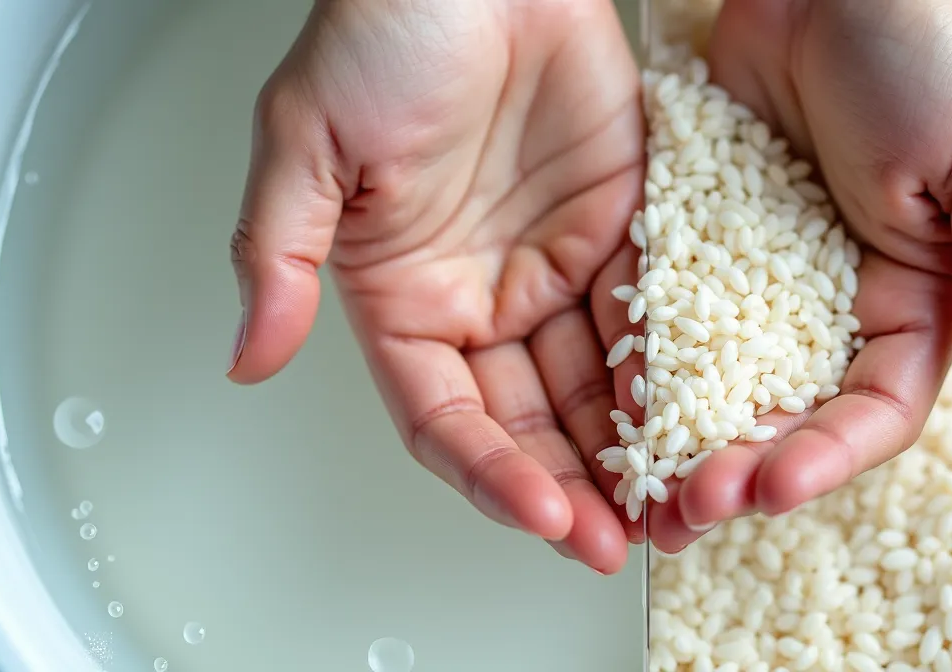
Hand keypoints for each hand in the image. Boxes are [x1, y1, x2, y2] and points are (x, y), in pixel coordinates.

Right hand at [225, 0, 644, 573]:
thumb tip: (246, 358)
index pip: (447, 417)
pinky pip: (652, 315)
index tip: (543, 514)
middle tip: (621, 540)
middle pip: (529, 422)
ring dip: (632, 450)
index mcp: (405, 298)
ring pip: (597, 385)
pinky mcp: (623, 230)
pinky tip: (706, 413)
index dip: (492, 473)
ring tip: (675, 502)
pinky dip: (676, 369)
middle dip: (574, 488)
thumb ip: (276, 254)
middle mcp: (482, 297)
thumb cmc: (388, 27)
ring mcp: (556, 269)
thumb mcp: (305, 141)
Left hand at [622, 0, 951, 551]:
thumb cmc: (925, 49)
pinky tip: (603, 402)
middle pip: (789, 415)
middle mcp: (835, 307)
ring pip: (720, 384)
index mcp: (915, 301)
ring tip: (633, 487)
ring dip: (681, 440)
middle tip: (684, 509)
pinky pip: (665, 316)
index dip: (829, 457)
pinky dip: (639, 362)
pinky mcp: (699, 246)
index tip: (771, 487)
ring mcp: (761, 283)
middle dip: (741, 467)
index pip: (876, 408)